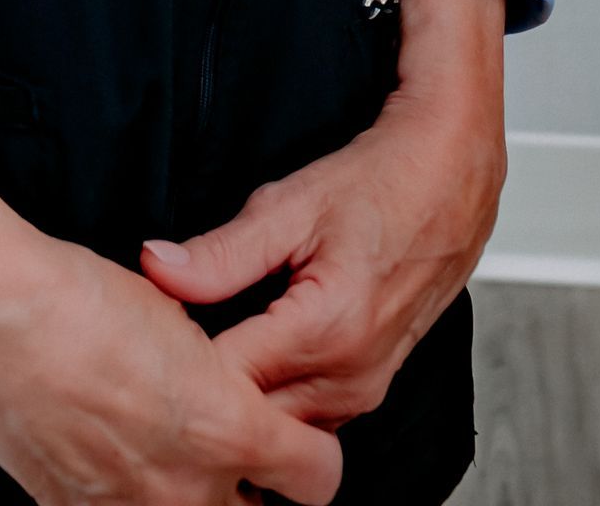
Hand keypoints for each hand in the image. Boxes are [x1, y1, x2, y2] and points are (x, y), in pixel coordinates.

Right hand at [0, 144, 343, 503]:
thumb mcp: (176, 316)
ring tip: (169, 452)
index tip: (295, 438)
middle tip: (235, 452)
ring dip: (193, 496)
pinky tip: (112, 454)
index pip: (320, 478)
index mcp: (229, 428)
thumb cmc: (83, 299)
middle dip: (254, 492)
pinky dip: (130, 498)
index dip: (313, 453)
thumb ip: (219, 374)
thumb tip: (223, 392)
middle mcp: (188, 489)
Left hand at [138, 0, 506, 432]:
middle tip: (164, 349)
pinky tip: (250, 362)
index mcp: (325, 330)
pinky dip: (277, 398)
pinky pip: (311, 415)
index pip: (227, 382)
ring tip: (204, 355)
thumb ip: (220, 251)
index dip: (179, 362)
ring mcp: (366, 388)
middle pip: (253, 415)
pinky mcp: (372, 386)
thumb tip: (157, 268)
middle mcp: (350, 375)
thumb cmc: (381, 181)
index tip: (147, 338)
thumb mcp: (290, 204)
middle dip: (207, 390)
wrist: (452, 175)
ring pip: (283, 424)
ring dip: (243, 399)